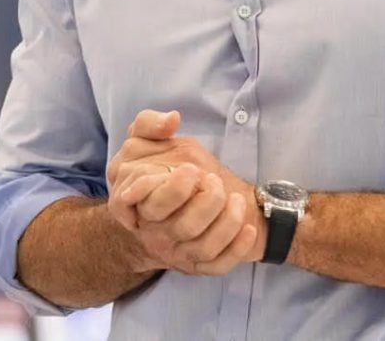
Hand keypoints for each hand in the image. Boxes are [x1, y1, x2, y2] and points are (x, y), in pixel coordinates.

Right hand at [105, 109, 265, 272]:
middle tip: (215, 180)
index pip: (150, 205)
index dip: (173, 190)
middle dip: (205, 203)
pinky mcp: (197, 265)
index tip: (192, 169)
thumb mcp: (144, 142)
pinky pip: (217, 265)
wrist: (169, 207)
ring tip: (237, 199)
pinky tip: (248, 229)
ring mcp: (175, 251)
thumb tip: (172, 119)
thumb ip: (149, 124)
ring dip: (227, 223)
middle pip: (182, 227)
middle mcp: (153, 231)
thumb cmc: (155, 171)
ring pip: (203, 248)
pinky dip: (236, 249)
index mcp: (137, 204)